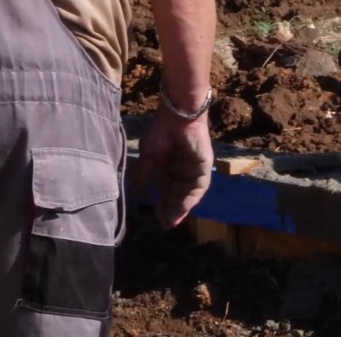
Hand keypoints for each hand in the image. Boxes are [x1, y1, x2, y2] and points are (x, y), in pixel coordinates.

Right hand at [138, 106, 213, 227]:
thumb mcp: (149, 157)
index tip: (157, 218)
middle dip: (171, 210)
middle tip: (165, 225)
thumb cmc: (160, 132)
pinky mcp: (203, 166)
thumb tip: (137, 191)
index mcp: (167, 169)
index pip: (166, 192)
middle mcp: (181, 171)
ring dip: (181, 208)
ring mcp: (193, 169)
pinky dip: (191, 198)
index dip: (162, 205)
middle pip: (177, 196)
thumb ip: (146, 174)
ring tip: (172, 220)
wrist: (177, 115)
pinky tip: (183, 207)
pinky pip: (199, 186)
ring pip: (188, 194)